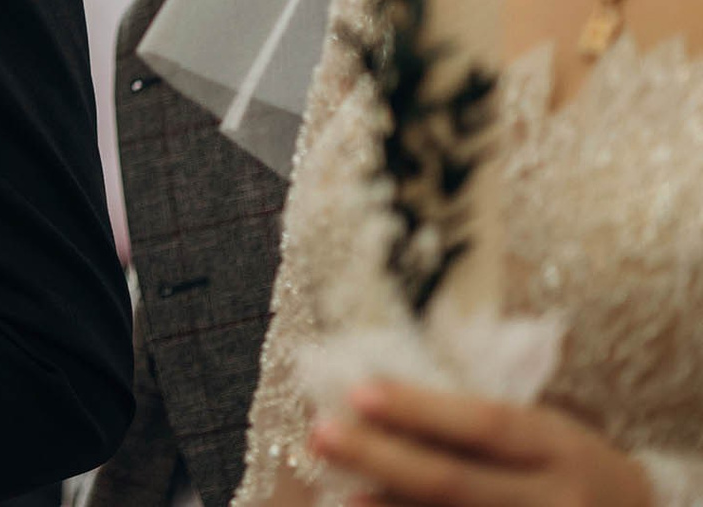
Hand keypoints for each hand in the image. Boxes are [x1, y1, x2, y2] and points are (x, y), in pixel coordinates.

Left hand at [310, 379, 657, 506]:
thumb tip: (377, 396)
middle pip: (455, 483)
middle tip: (320, 434)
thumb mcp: (542, 430)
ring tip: (339, 493)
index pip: (483, 424)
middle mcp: (553, 499)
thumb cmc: (567, 462)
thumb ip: (477, 420)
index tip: (357, 391)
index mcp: (556, 446)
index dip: (420, 409)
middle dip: (382, 458)